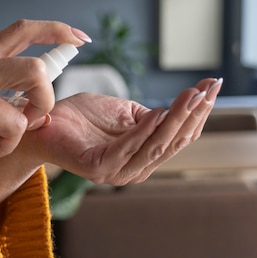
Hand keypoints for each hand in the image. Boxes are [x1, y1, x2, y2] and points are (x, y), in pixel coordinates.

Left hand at [27, 78, 221, 184]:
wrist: (44, 122)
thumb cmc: (82, 118)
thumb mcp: (125, 114)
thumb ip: (150, 117)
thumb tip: (180, 108)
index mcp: (143, 156)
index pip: (179, 135)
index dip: (198, 112)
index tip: (213, 86)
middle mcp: (135, 168)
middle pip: (173, 141)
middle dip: (194, 113)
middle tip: (209, 88)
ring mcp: (117, 171)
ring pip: (156, 145)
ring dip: (176, 119)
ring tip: (191, 96)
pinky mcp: (98, 168)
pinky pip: (127, 148)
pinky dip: (144, 130)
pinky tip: (158, 112)